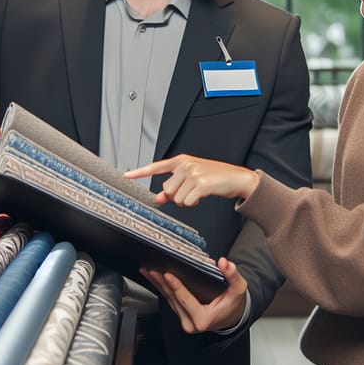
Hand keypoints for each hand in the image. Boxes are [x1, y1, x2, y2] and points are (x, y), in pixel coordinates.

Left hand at [124, 154, 258, 206]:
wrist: (236, 178)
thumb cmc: (214, 178)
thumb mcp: (192, 180)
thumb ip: (173, 188)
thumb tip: (157, 198)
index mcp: (181, 160)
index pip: (156, 166)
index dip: (140, 172)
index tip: (126, 175)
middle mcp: (185, 164)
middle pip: (167, 190)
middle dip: (177, 196)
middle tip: (190, 192)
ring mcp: (193, 173)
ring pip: (176, 198)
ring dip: (186, 201)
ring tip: (198, 193)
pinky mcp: (202, 183)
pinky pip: (187, 202)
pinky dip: (194, 204)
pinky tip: (203, 196)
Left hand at [141, 257, 247, 332]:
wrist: (233, 316)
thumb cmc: (234, 303)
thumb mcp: (238, 289)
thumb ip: (232, 276)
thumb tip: (224, 263)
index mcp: (203, 319)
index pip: (185, 300)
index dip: (176, 286)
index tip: (167, 274)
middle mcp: (191, 323)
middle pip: (173, 300)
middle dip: (161, 283)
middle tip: (151, 270)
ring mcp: (185, 321)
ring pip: (169, 301)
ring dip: (158, 285)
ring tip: (149, 271)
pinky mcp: (181, 316)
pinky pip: (170, 301)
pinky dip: (163, 289)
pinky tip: (155, 279)